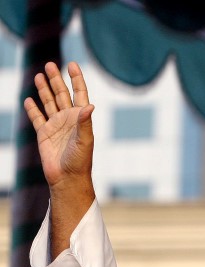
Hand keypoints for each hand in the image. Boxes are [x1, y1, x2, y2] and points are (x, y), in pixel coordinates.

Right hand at [24, 61, 94, 190]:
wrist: (67, 178)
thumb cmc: (80, 160)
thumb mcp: (85, 140)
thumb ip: (85, 123)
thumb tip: (89, 106)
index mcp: (80, 118)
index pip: (79, 94)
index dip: (76, 79)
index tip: (73, 64)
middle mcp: (68, 119)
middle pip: (62, 94)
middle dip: (56, 80)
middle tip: (50, 64)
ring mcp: (56, 126)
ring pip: (49, 102)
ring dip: (44, 90)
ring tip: (39, 75)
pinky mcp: (44, 134)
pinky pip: (37, 118)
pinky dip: (33, 109)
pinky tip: (29, 99)